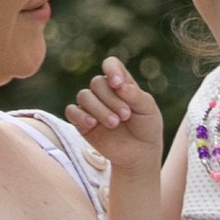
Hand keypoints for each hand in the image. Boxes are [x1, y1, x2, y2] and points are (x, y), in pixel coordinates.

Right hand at [65, 56, 165, 179]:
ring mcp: (91, 106)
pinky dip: (80, 115)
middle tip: (125, 116)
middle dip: (111, 99)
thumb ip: (135, 95)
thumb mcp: (148, 110)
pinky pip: (72, 111)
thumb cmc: (146, 128)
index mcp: (121, 83)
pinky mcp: (82, 122)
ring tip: (114, 124)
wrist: (139, 155)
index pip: (111, 65)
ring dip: (99, 109)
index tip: (118, 84)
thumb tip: (119, 85)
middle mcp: (104, 92)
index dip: (111, 70)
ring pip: (84, 96)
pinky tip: (92, 124)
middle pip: (97, 83)